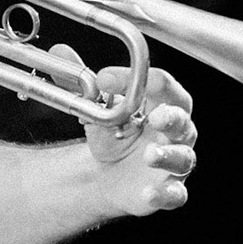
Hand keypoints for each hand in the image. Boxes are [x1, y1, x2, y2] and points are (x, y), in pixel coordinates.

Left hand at [50, 43, 196, 215]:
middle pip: (182, 119)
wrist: (108, 174)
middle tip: (155, 117)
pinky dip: (164, 194)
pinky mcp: (169, 190)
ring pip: (183, 158)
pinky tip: (148, 193)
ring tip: (149, 155)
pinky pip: (174, 194)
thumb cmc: (114, 135)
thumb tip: (60, 49)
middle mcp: (177, 131)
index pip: (162, 85)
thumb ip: (81, 82)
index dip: (142, 80)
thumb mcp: (97, 108)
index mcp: (163, 103)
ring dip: (168, 155)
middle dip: (171, 117)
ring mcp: (176, 161)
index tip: (105, 79)